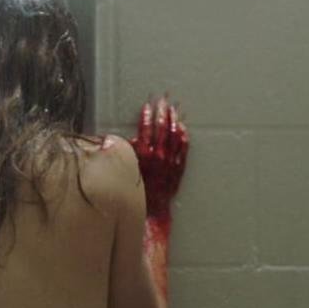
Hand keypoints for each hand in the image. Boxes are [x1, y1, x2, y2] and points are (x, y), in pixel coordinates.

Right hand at [131, 92, 187, 216]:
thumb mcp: (128, 169)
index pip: (146, 128)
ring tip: (174, 108)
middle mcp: (158, 155)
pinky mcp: (179, 166)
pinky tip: (183, 127)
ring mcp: (170, 160)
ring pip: (174, 134)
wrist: (152, 208)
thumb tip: (125, 139)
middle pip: (162, 127)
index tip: (148, 104)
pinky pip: (183, 147)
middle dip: (162, 111)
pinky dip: (183, 136)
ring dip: (174, 119)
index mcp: (144, 154)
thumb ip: (127, 152)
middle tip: (163, 99)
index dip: (147, 115)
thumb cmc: (137, 189)